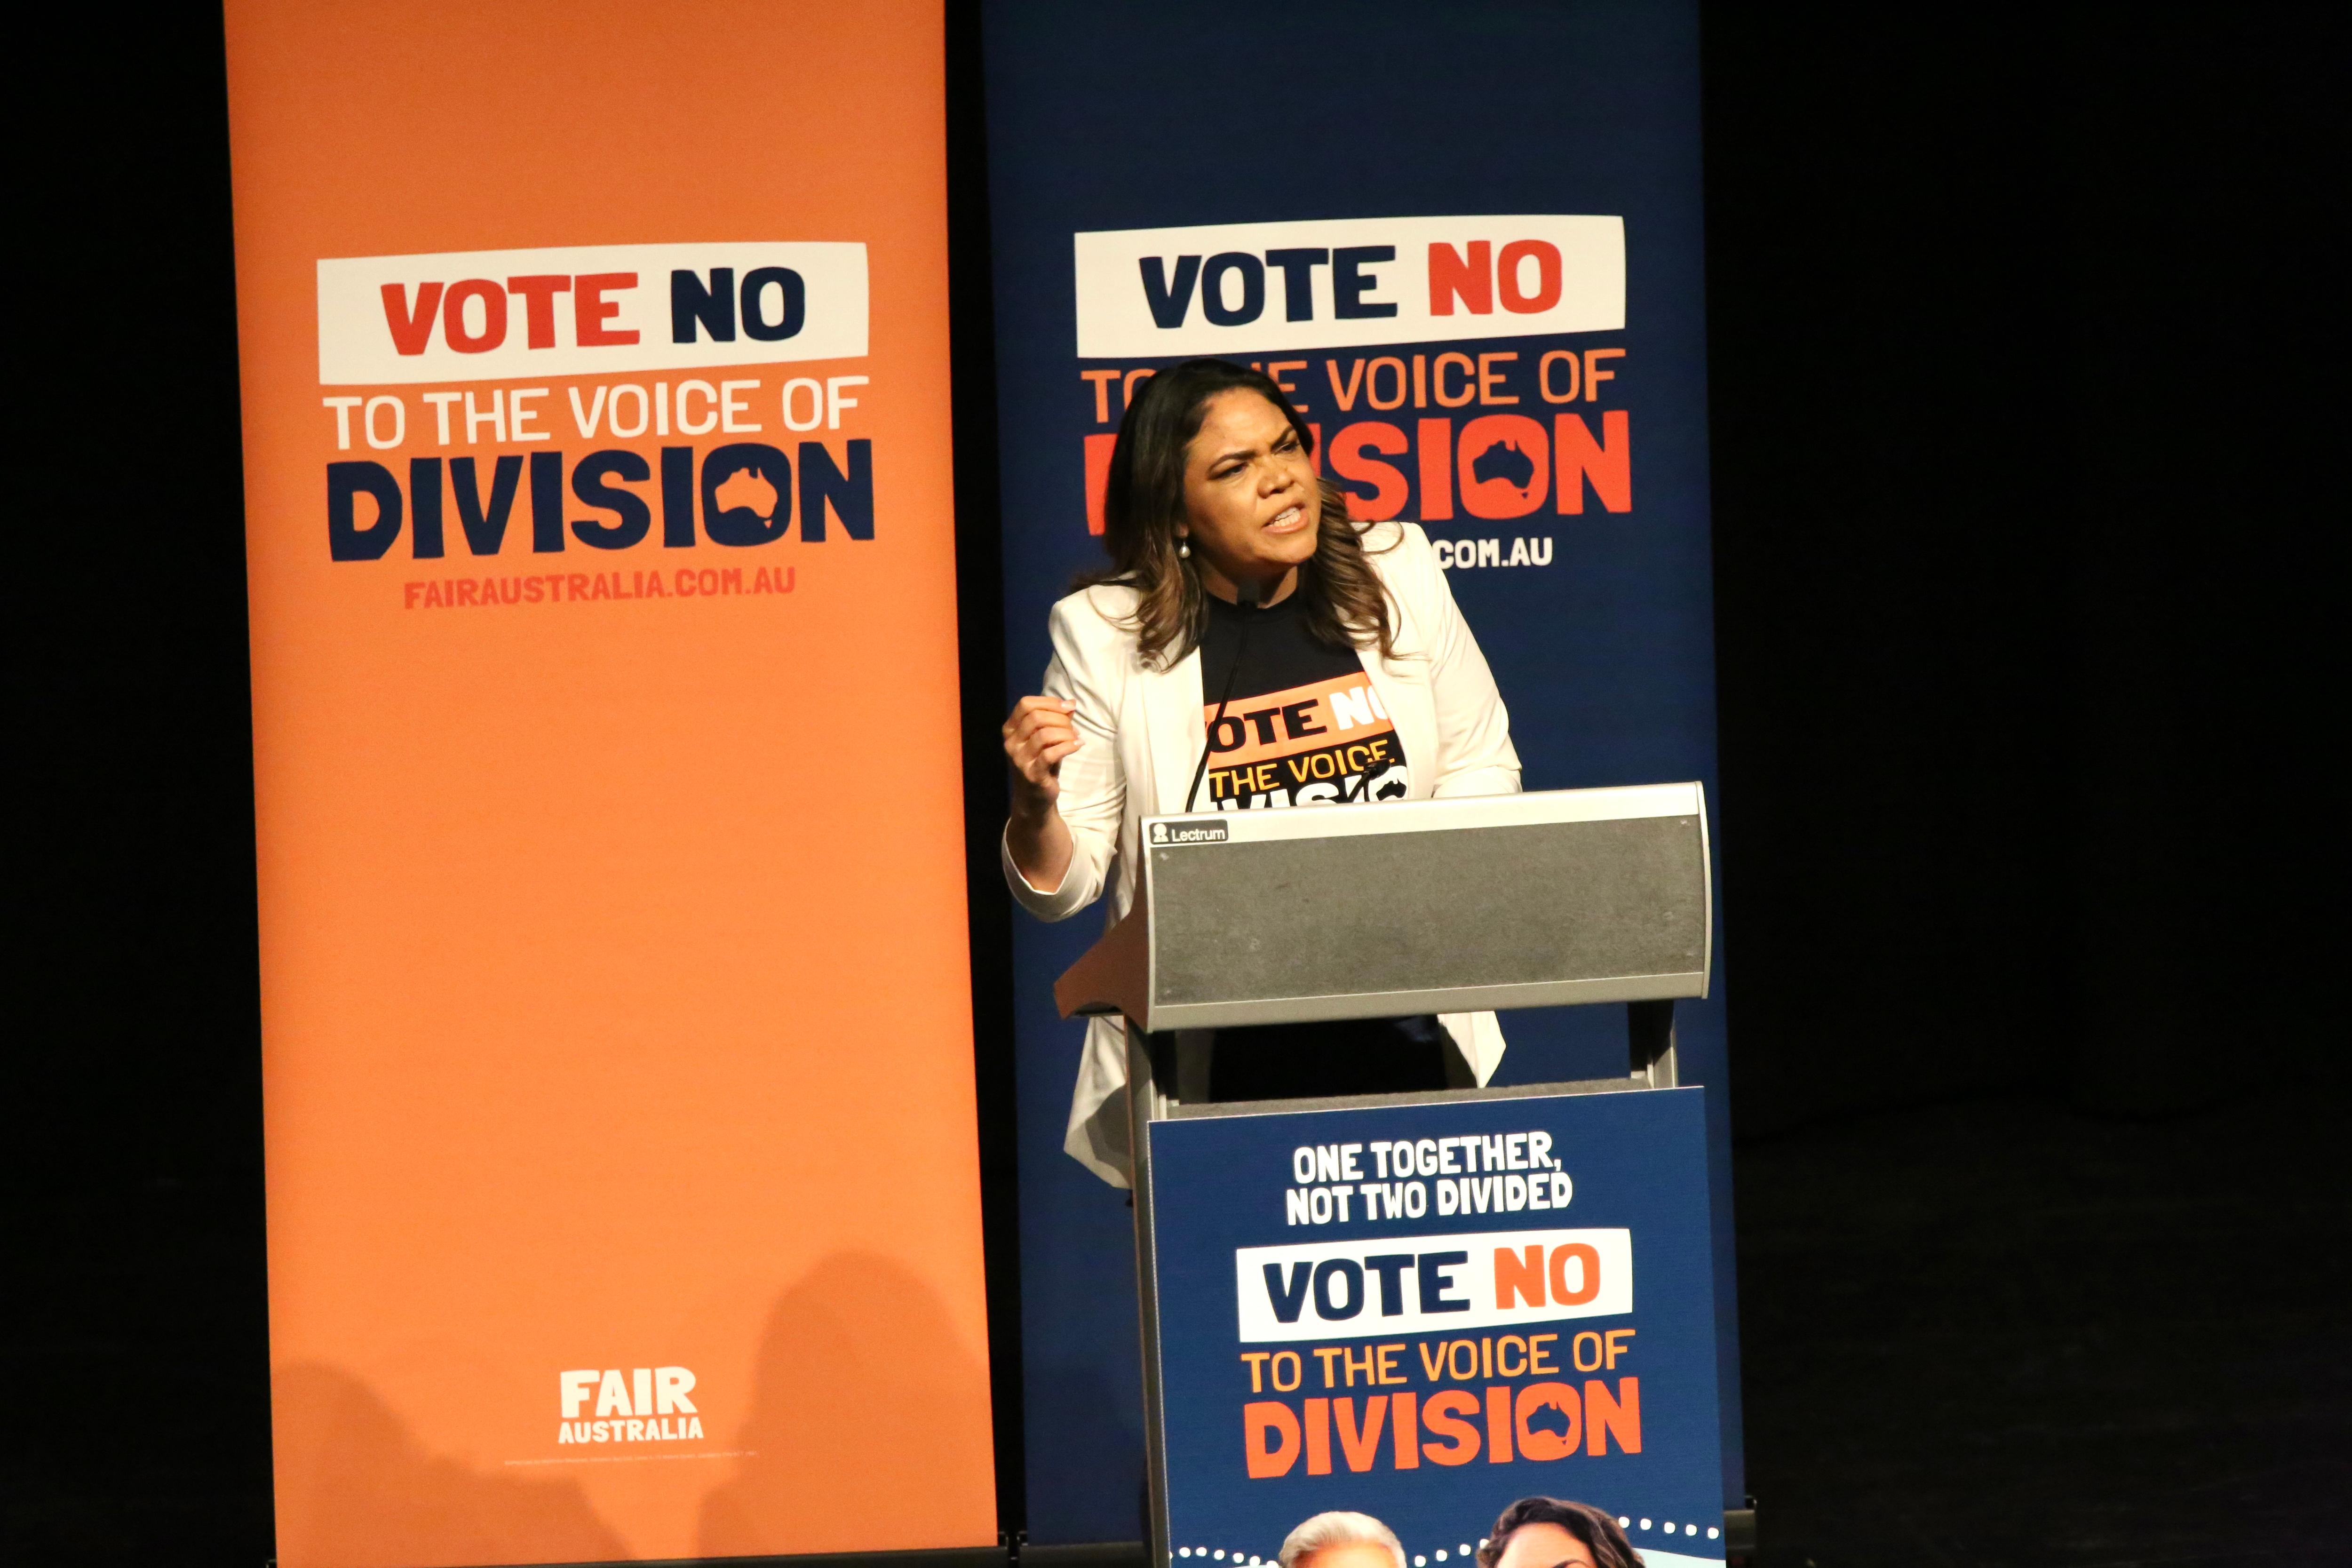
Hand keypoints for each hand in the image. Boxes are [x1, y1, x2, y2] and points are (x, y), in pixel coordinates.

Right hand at [1002, 695, 1079, 815]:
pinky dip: (1068, 747)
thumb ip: (1057, 720)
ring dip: (1066, 733)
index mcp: (1011, 730)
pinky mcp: (1032, 774)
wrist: (1034, 798)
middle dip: (1060, 718)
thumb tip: (1071, 703)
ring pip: (1044, 734)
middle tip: (1073, 728)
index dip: (1049, 702)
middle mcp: (1011, 743)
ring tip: (1076, 738)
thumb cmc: (1041, 764)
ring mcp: (1019, 760)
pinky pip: (1051, 754)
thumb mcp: (1048, 739)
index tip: (1068, 707)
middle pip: (1036, 717)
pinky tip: (1078, 746)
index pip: (1026, 704)